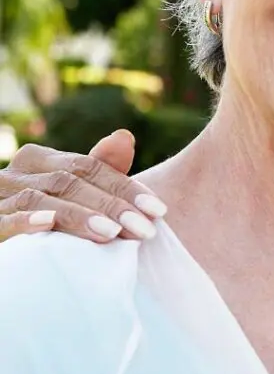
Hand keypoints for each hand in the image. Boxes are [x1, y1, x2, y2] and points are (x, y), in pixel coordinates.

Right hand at [0, 130, 163, 242]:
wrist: (1, 238)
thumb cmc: (40, 212)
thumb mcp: (70, 190)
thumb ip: (99, 168)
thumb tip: (125, 136)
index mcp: (40, 159)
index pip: (90, 167)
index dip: (126, 187)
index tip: (158, 209)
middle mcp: (17, 172)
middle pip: (71, 182)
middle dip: (112, 205)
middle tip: (145, 228)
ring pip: (42, 199)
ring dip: (79, 215)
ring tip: (112, 232)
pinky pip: (5, 219)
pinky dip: (26, 220)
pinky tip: (49, 224)